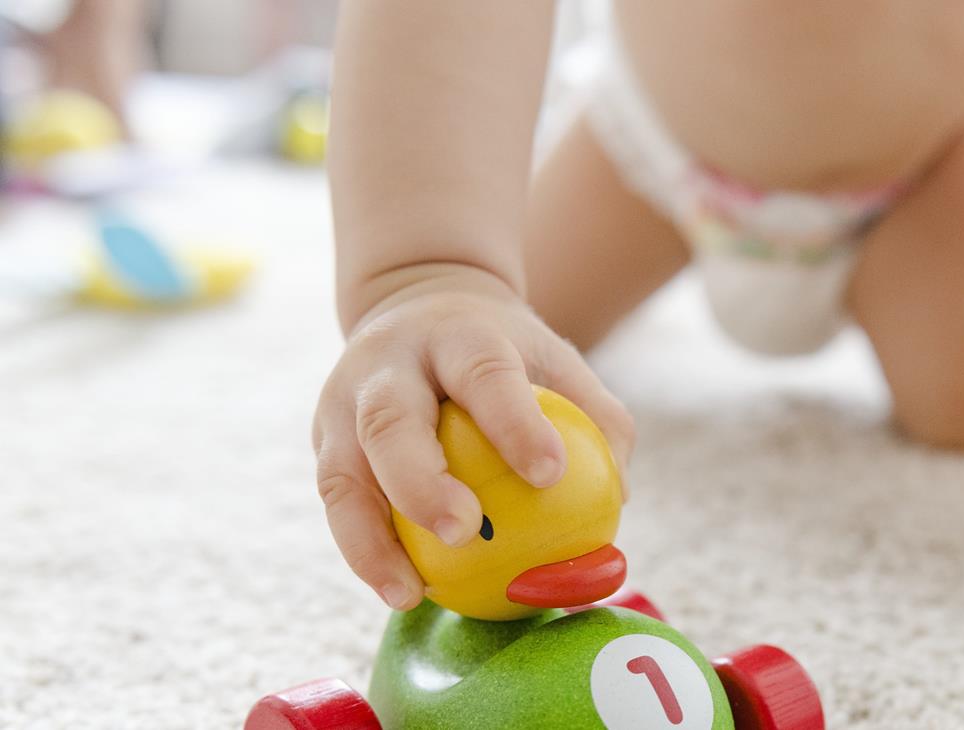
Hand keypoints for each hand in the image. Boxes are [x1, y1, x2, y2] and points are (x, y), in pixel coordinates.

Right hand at [312, 267, 633, 610]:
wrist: (413, 303)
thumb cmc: (497, 348)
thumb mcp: (550, 356)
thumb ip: (593, 415)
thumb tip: (620, 497)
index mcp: (458, 335)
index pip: (484, 373)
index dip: (513, 421)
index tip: (550, 474)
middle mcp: (389, 364)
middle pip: (390, 420)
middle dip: (420, 480)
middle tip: (464, 533)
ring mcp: (344, 401)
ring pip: (342, 472)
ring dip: (371, 539)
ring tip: (409, 593)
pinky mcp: (323, 438)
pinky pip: (338, 501)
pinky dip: (363, 548)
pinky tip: (398, 588)